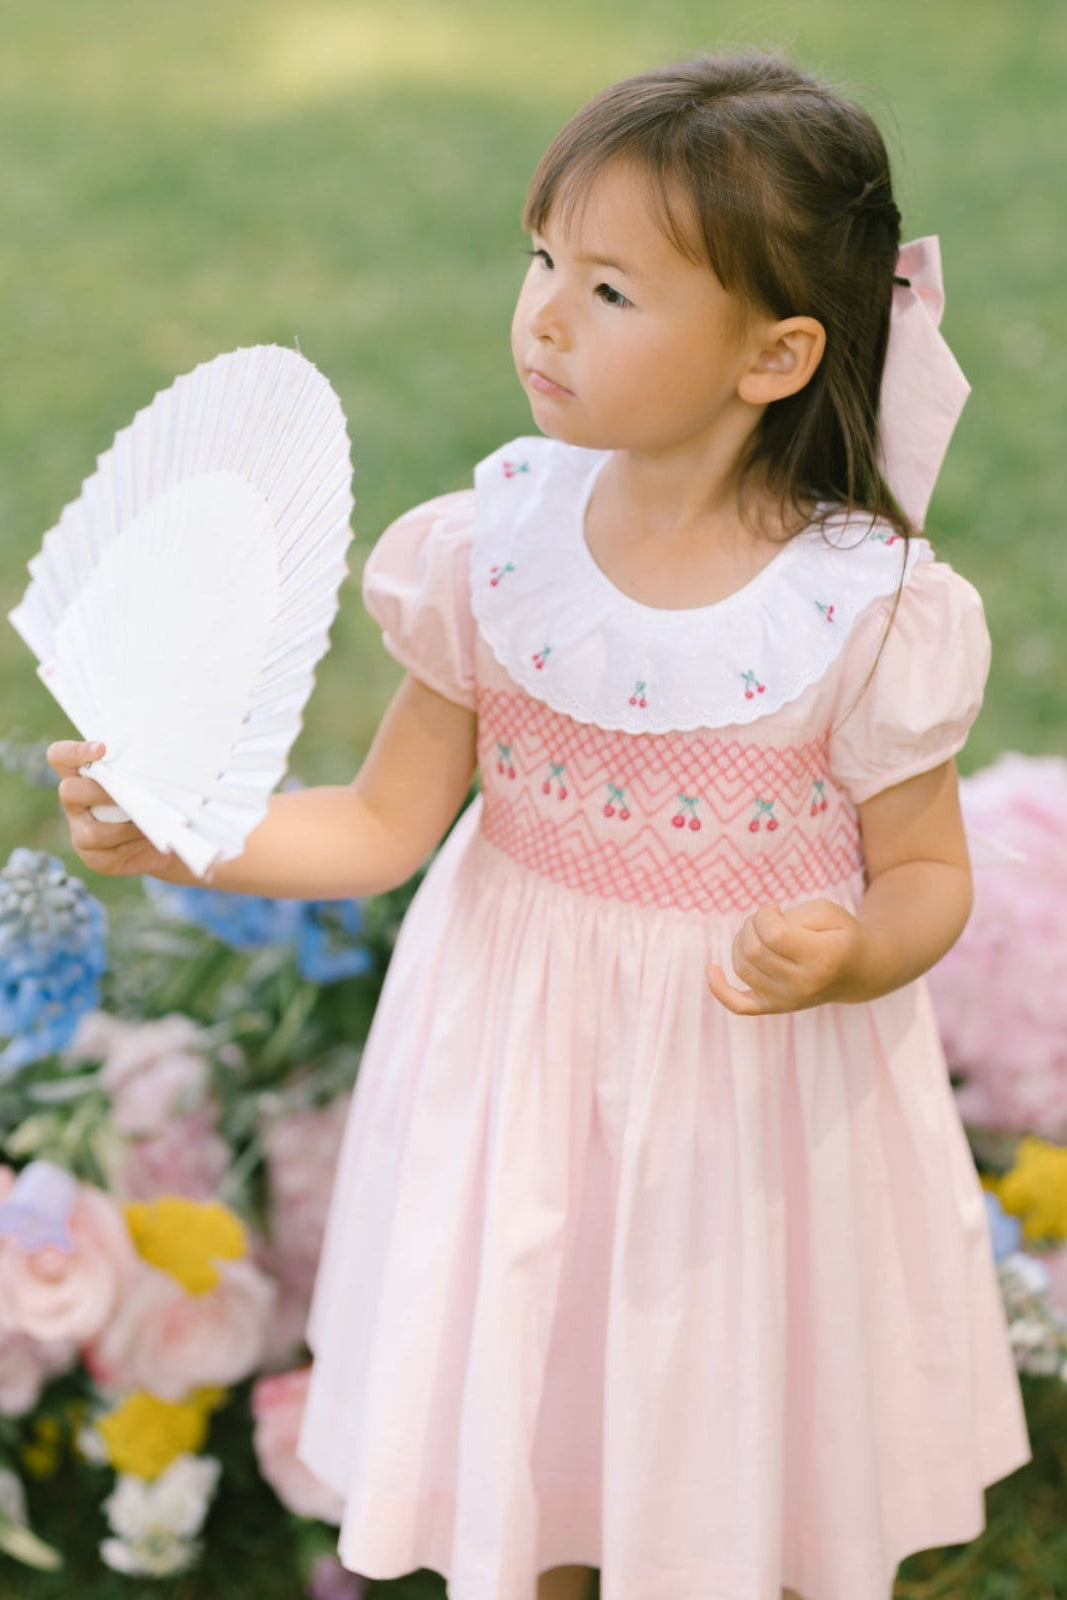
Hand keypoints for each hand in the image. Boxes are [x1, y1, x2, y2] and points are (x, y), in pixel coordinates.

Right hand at [46, 740, 175, 878]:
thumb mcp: (148, 782)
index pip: (60, 756)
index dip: (74, 751)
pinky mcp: (94, 858)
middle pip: (68, 791)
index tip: (102, 749)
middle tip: (130, 793)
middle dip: (102, 792)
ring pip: (93, 831)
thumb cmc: (155, 799)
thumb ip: (139, 772)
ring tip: (152, 820)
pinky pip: (110, 853)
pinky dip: (134, 843)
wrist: (168, 838)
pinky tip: (150, 838)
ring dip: (126, 826)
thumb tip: (155, 767)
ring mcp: (80, 832)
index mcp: (82, 775)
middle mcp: (75, 803)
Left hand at [706, 899, 863, 1015]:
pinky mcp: (776, 1008)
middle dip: (752, 925)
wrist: (859, 971)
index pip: (773, 935)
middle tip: (767, 919)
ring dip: (741, 942)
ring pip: (742, 968)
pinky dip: (720, 990)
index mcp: (821, 959)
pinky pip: (739, 1006)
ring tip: (759, 933)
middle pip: (753, 951)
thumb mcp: (826, 911)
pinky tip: (711, 970)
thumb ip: (793, 916)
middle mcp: (803, 986)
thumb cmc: (840, 934)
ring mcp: (788, 1001)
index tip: (774, 909)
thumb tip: (759, 928)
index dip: (765, 914)